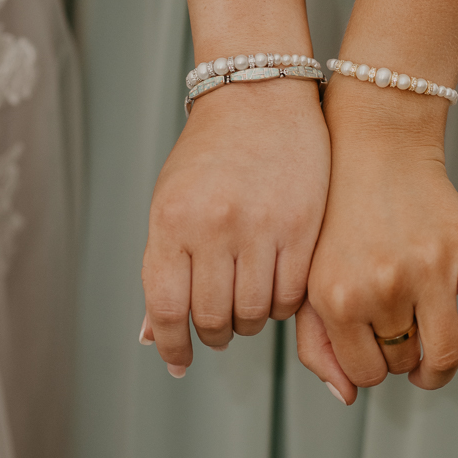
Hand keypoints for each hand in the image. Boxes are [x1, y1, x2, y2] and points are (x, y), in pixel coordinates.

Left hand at [141, 78, 329, 373]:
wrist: (259, 97)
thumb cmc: (210, 151)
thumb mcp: (170, 201)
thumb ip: (164, 264)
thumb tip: (155, 333)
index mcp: (172, 221)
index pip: (166, 307)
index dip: (171, 344)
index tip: (178, 360)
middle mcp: (214, 226)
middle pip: (213, 317)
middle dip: (213, 334)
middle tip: (217, 330)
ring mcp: (261, 227)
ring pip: (254, 312)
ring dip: (248, 322)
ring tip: (247, 308)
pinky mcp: (302, 227)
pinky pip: (291, 295)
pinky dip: (281, 305)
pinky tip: (274, 290)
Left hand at [296, 80, 457, 403]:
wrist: (375, 147)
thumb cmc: (337, 216)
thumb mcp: (309, 278)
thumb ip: (317, 345)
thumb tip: (348, 397)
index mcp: (338, 297)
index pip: (365, 374)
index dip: (369, 368)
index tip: (370, 347)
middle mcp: (384, 286)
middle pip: (404, 363)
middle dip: (399, 357)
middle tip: (394, 332)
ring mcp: (430, 268)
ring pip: (446, 353)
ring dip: (439, 365)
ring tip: (431, 354)